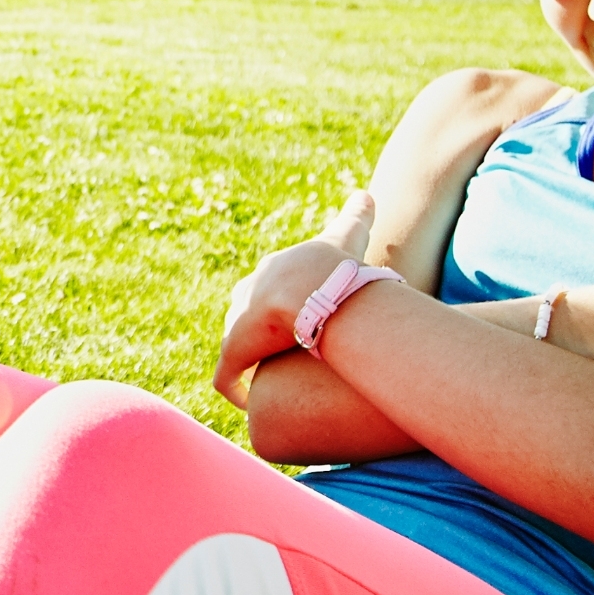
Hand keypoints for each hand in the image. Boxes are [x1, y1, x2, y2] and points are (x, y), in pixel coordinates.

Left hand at [212, 189, 375, 410]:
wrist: (315, 291)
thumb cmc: (334, 267)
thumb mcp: (348, 235)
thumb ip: (357, 214)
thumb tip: (366, 193)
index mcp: (271, 272)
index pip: (266, 286)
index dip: (276, 301)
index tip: (291, 317)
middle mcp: (248, 294)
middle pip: (245, 314)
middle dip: (256, 331)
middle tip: (279, 350)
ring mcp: (238, 324)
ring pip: (236, 346)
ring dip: (248, 362)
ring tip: (267, 379)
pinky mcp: (234, 353)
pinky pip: (227, 379)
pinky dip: (235, 390)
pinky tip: (248, 400)